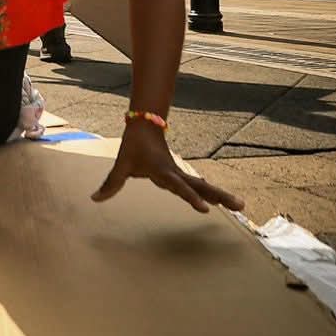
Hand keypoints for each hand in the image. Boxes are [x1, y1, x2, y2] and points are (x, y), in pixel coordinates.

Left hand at [91, 121, 244, 215]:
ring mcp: (181, 174)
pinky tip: (224, 201)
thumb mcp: (121, 164)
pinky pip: (199, 185)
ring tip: (240, 206)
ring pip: (204, 186)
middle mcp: (176, 173)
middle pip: (202, 186)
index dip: (191, 197)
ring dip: (221, 195)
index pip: (180, 186)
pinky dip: (212, 193)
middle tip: (241, 206)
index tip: (205, 209)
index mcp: (164, 171)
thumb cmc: (133, 147)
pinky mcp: (182, 175)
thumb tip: (94, 199)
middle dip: (220, 196)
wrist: (144, 126)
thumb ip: (111, 183)